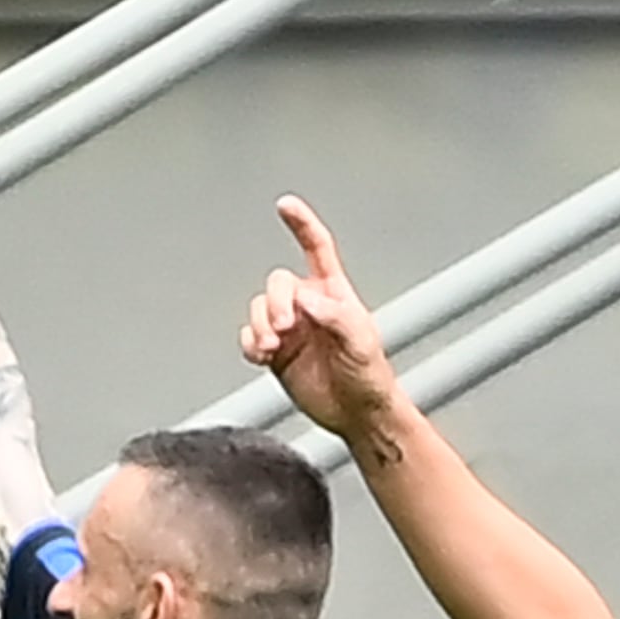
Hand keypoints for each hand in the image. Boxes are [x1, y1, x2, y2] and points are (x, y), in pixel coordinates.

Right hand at [245, 195, 407, 445]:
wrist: (359, 413)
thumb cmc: (370, 375)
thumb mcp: (360, 341)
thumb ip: (334, 315)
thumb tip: (305, 300)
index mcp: (333, 294)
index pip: (316, 249)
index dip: (302, 225)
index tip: (286, 205)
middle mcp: (308, 306)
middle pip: (278, 284)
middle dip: (275, 302)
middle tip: (285, 328)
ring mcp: (290, 329)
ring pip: (259, 308)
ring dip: (259, 324)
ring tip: (271, 346)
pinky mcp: (275, 353)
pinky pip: (250, 337)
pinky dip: (250, 342)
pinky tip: (260, 354)